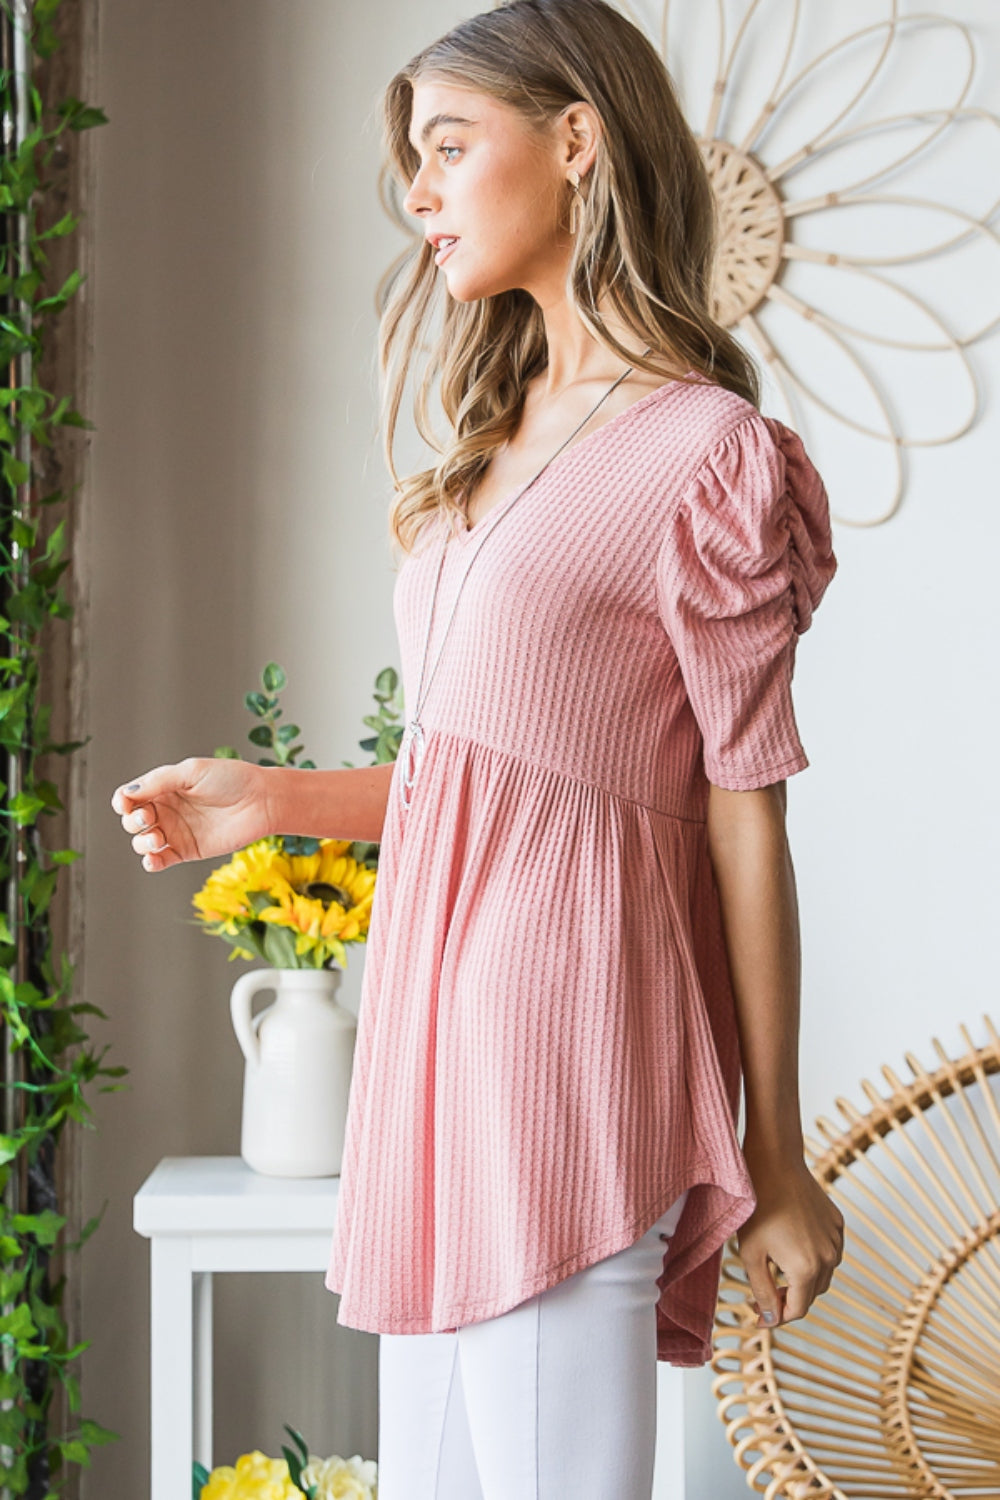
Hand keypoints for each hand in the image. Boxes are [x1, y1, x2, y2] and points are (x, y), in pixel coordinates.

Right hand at [110, 757, 273, 871]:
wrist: (262, 802)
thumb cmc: (232, 779)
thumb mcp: (192, 772)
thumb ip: (159, 781)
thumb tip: (128, 794)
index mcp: (165, 787)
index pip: (130, 797)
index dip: (123, 802)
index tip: (127, 803)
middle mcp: (168, 810)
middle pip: (132, 820)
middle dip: (133, 821)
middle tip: (149, 818)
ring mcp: (176, 831)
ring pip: (142, 842)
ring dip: (141, 842)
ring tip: (157, 837)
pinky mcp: (187, 851)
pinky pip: (160, 861)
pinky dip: (150, 862)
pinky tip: (154, 858)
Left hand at [736, 1153, 844, 1329]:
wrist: (776, 1164)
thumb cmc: (758, 1208)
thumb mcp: (751, 1254)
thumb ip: (763, 1292)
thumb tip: (770, 1320)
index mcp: (807, 1269)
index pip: (796, 1310)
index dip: (776, 1318)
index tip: (758, 1315)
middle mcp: (829, 1258)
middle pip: (811, 1295)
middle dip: (788, 1300)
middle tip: (763, 1294)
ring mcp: (836, 1240)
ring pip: (823, 1276)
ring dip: (803, 1281)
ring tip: (777, 1270)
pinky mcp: (838, 1224)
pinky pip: (829, 1253)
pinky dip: (814, 1259)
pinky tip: (793, 1247)